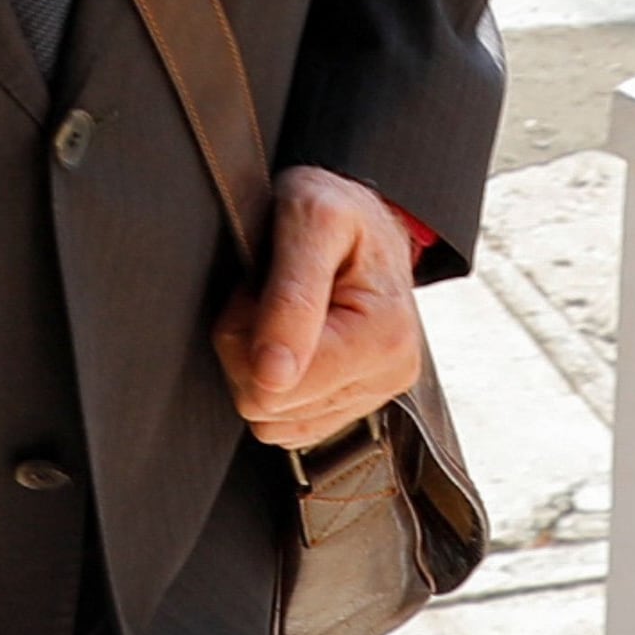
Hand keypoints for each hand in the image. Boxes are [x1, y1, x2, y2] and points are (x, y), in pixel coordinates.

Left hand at [217, 167, 427, 451]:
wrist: (367, 216)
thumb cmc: (339, 209)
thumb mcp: (311, 221)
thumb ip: (290, 298)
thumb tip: (273, 376)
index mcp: (383, 336)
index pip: (275, 386)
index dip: (247, 333)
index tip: (262, 287)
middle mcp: (387, 374)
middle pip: (268, 406)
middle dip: (248, 349)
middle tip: (267, 295)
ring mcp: (371, 393)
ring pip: (272, 419)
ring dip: (258, 365)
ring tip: (282, 313)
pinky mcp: (353, 403)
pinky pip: (286, 425)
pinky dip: (275, 384)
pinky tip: (290, 340)